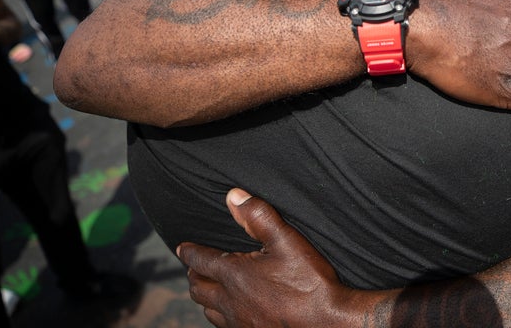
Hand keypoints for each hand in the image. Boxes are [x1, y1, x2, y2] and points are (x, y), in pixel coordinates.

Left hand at [179, 189, 357, 327]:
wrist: (327, 322)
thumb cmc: (309, 283)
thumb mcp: (287, 240)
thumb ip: (259, 216)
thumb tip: (234, 197)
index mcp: (234, 275)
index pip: (200, 260)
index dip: (189, 251)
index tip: (183, 247)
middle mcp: (230, 301)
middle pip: (198, 288)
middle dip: (195, 273)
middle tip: (197, 265)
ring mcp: (238, 322)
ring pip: (208, 310)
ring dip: (205, 296)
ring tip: (210, 286)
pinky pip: (223, 325)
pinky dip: (220, 314)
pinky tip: (232, 310)